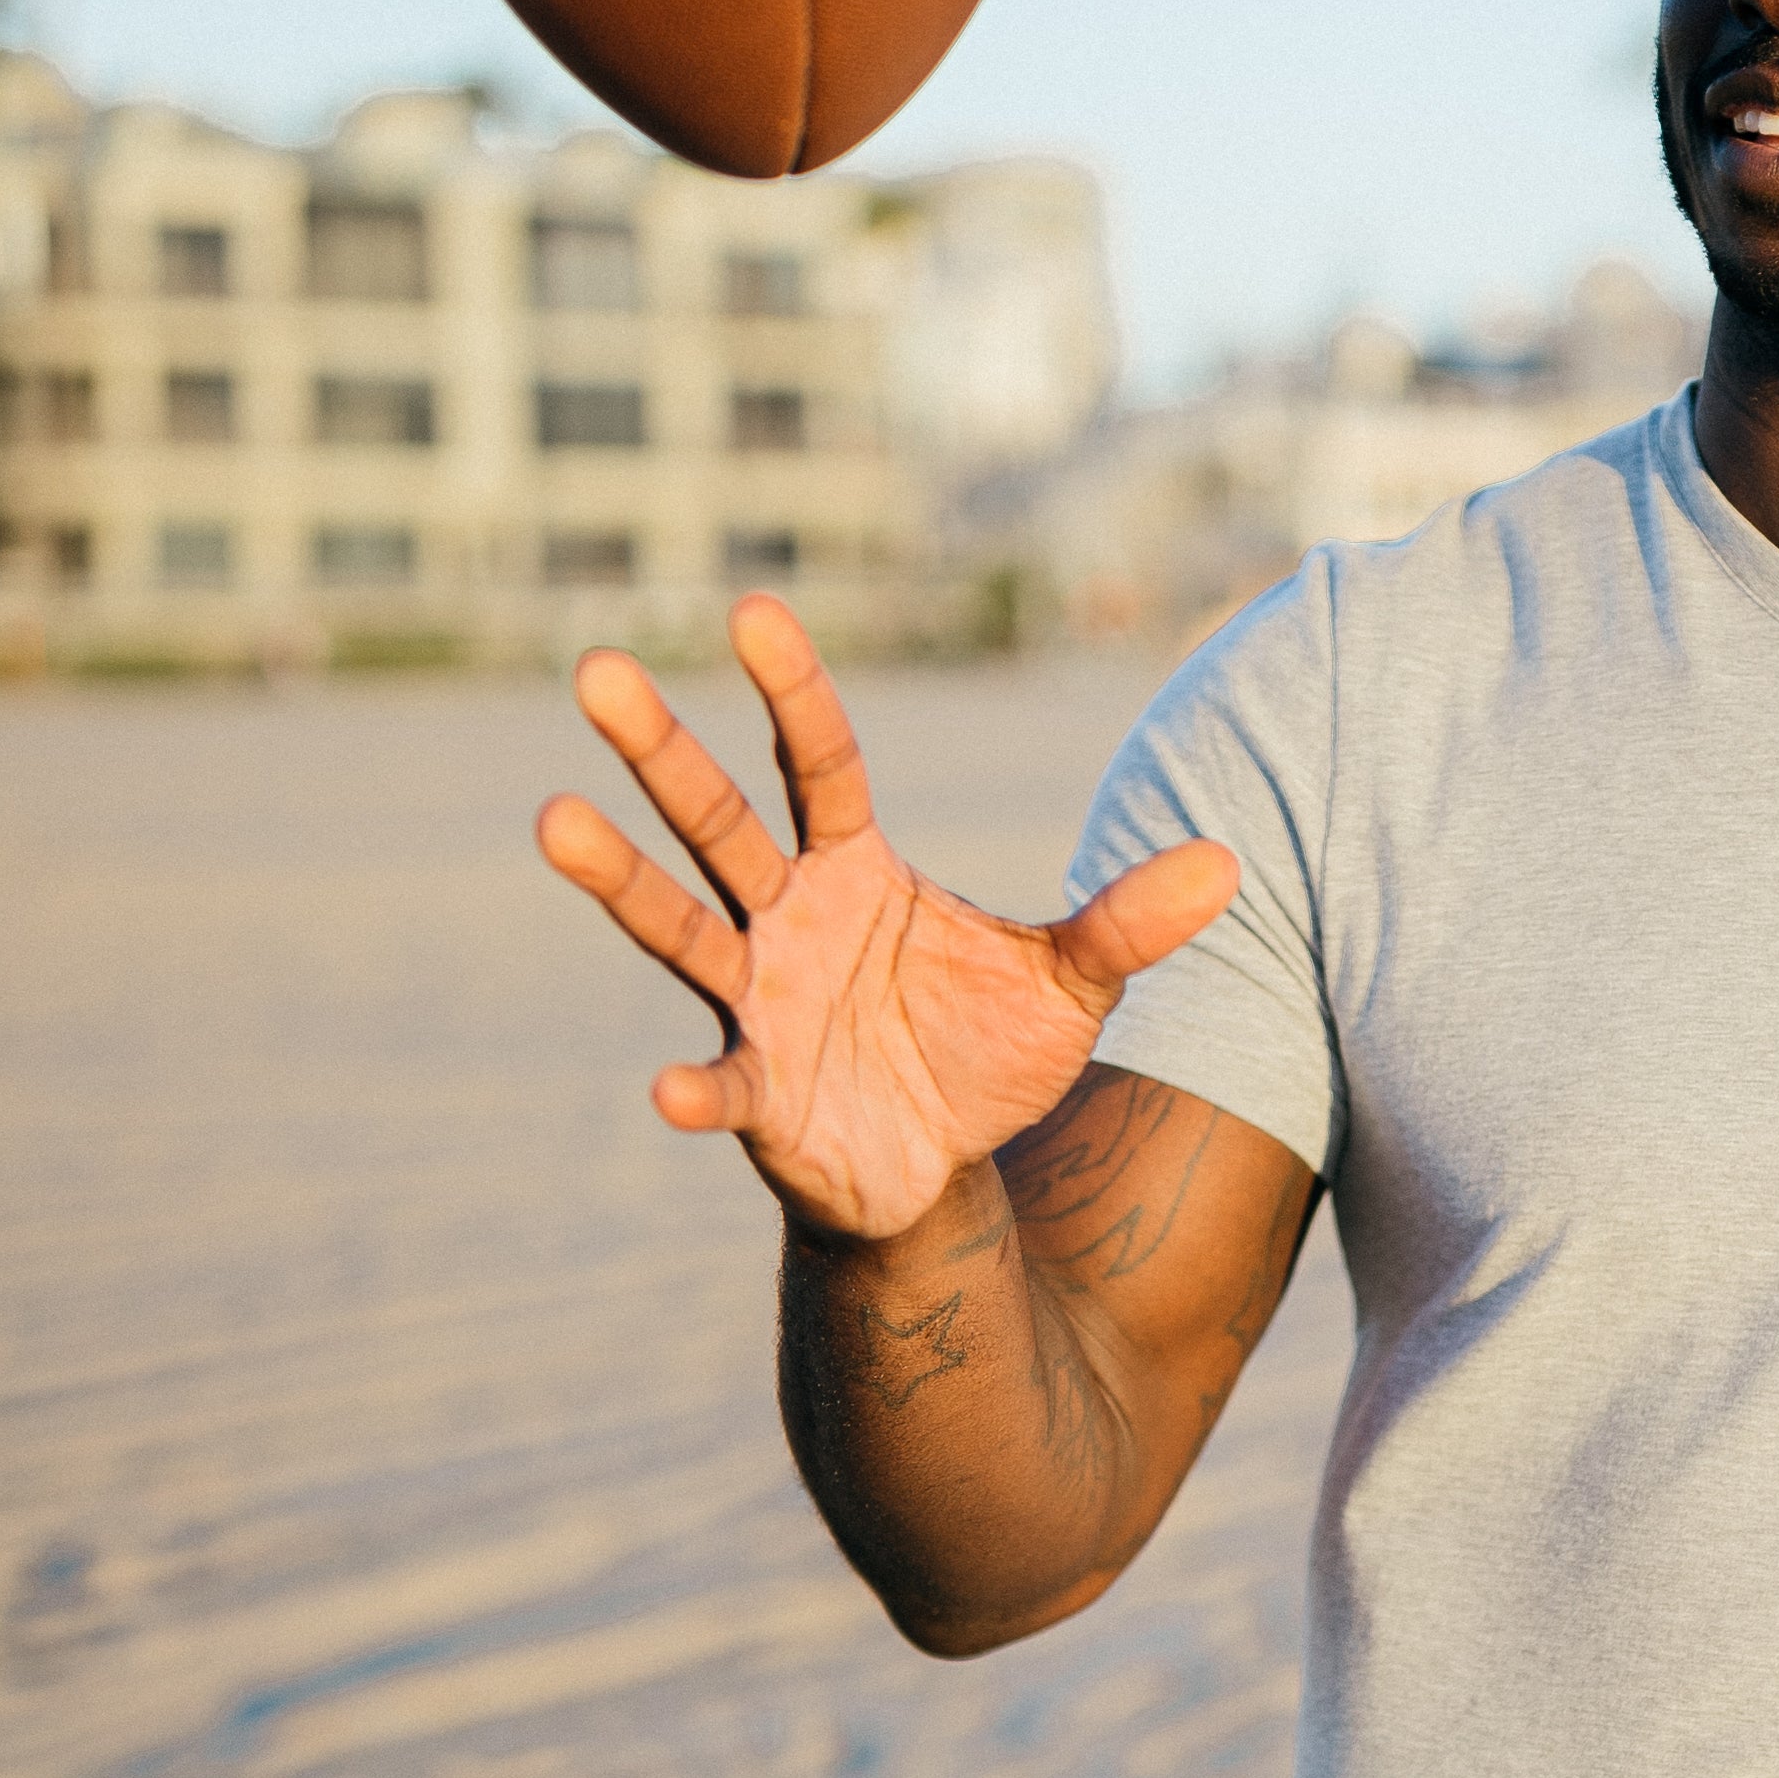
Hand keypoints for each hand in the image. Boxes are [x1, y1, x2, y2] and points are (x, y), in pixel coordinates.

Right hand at [535, 595, 1238, 1242]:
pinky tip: (669, 1093)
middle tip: (596, 667)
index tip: (750, 611)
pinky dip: (697, 1090)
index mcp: (855, 866)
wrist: (939, 1166)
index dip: (791, 690)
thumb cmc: (984, 1053)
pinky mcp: (756, 1091)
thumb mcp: (1070, 984)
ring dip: (616, 877)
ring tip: (551, 817)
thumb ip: (1128, 925)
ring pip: (677, 925)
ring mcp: (758, 999)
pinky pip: (720, 1083)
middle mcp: (786, 917)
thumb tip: (1227, 863)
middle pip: (716, 818)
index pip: (821, 761)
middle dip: (657, 747)